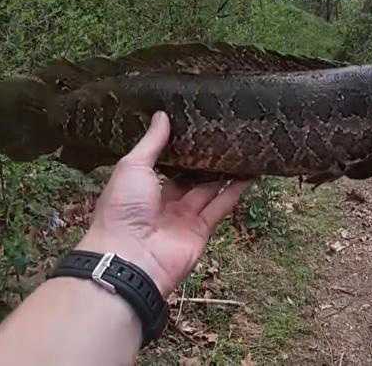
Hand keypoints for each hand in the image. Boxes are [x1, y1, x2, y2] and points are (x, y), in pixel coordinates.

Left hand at [77, 111, 250, 295]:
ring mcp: (184, 217)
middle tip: (223, 134)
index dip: (180, 148)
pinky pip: (221, 207)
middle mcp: (165, 202)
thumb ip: (152, 143)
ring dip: (225, 172)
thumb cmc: (122, 209)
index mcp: (142, 188)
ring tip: (242, 148)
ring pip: (210, 189)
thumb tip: (162, 115)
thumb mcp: (132, 167)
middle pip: (191, 177)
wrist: (129, 258)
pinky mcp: (202, 230)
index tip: (196, 127)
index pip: (166, 164)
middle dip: (205, 159)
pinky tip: (249, 173)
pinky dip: (235, 191)